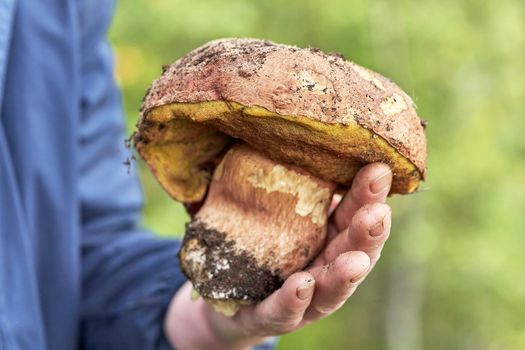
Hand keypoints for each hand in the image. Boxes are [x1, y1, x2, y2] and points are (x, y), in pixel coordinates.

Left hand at [165, 163, 392, 349]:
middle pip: (351, 252)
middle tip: (378, 212)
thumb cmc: (257, 242)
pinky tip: (302, 284)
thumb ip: (281, 176)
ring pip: (329, 289)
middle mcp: (321, 267)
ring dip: (344, 275)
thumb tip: (278, 124)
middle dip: (367, 235)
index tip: (379, 168)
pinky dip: (293, 300)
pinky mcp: (267, 316)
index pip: (352, 214)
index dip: (368, 196)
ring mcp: (300, 298)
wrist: (223, 295)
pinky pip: (282, 311)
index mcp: (325, 237)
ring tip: (355, 260)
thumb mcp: (272, 205)